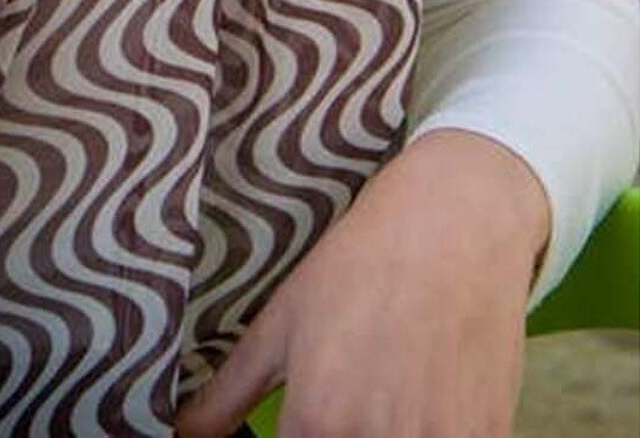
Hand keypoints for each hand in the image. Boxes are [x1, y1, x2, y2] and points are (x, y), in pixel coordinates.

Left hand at [175, 129, 550, 437]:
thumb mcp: (282, 322)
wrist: (455, 223)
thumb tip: (185, 433)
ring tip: (382, 398)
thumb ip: (227, 393)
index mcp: (317, 419)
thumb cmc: (359, 265)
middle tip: (341, 409)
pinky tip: (424, 405)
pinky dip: (433, 437)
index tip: (300, 424)